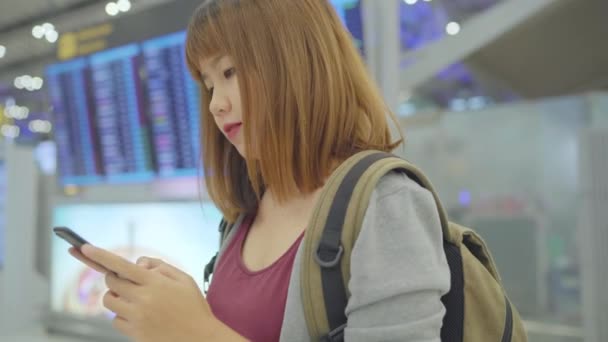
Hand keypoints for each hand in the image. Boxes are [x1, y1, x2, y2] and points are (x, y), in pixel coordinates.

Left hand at [78, 244, 241, 341]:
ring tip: (134, 299)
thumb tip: (138, 264)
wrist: (200, 339)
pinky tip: (139, 315)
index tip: (84, 247)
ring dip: (116, 296)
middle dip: (115, 277)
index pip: (121, 265)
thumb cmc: (193, 306)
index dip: (100, 255)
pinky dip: (122, 315)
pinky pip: (115, 319)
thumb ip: (160, 266)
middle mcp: (143, 299)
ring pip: (108, 301)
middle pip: (111, 282)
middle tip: (130, 281)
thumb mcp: (184, 279)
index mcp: (155, 283)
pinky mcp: (134, 333)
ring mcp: (137, 317)